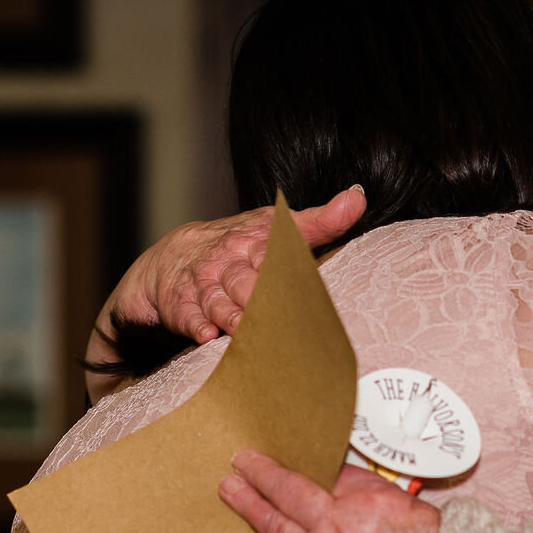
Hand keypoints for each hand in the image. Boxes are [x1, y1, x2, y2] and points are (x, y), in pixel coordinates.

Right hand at [84, 186, 364, 400]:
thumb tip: (358, 198)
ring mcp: (204, 285)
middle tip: (285, 317)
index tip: (308, 281)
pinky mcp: (181, 306)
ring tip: (248, 330)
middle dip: (264, 298)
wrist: (175, 256)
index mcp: (255, 242)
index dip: (289, 265)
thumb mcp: (275, 227)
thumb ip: (321, 220)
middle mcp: (229, 262)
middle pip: (248, 281)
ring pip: (220, 301)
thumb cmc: (238, 245)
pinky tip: (207, 335)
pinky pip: (188, 316)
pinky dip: (197, 325)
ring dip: (233, 315)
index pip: (277, 252)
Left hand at [210, 452, 439, 532]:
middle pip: (289, 491)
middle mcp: (335, 528)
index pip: (331, 471)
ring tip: (226, 488)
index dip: (312, 462)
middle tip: (241, 460)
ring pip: (272, 526)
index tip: (298, 454)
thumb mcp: (419, 515)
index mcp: (366, 502)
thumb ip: (381, 497)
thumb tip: (354, 484)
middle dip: (262, 474)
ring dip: (246, 505)